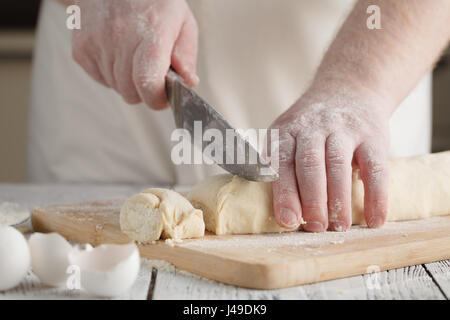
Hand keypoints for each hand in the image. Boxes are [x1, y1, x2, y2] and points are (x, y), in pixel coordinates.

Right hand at [72, 0, 197, 108]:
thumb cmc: (153, 2)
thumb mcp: (182, 21)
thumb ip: (186, 55)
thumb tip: (188, 83)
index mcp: (151, 32)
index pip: (148, 81)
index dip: (157, 98)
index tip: (164, 96)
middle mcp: (120, 37)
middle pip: (131, 93)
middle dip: (144, 91)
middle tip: (152, 72)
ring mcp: (96, 43)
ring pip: (116, 88)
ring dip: (128, 81)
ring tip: (134, 55)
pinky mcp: (80, 48)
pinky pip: (101, 79)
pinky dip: (111, 73)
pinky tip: (118, 51)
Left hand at [270, 83, 391, 231]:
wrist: (348, 90)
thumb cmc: (312, 128)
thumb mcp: (289, 135)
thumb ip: (281, 166)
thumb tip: (281, 214)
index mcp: (287, 130)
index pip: (282, 163)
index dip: (285, 193)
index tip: (288, 220)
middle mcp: (314, 127)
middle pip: (310, 164)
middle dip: (312, 199)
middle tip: (315, 226)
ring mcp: (344, 129)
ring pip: (339, 165)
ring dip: (339, 200)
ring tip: (339, 226)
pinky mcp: (373, 136)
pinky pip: (375, 168)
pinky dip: (376, 196)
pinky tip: (374, 220)